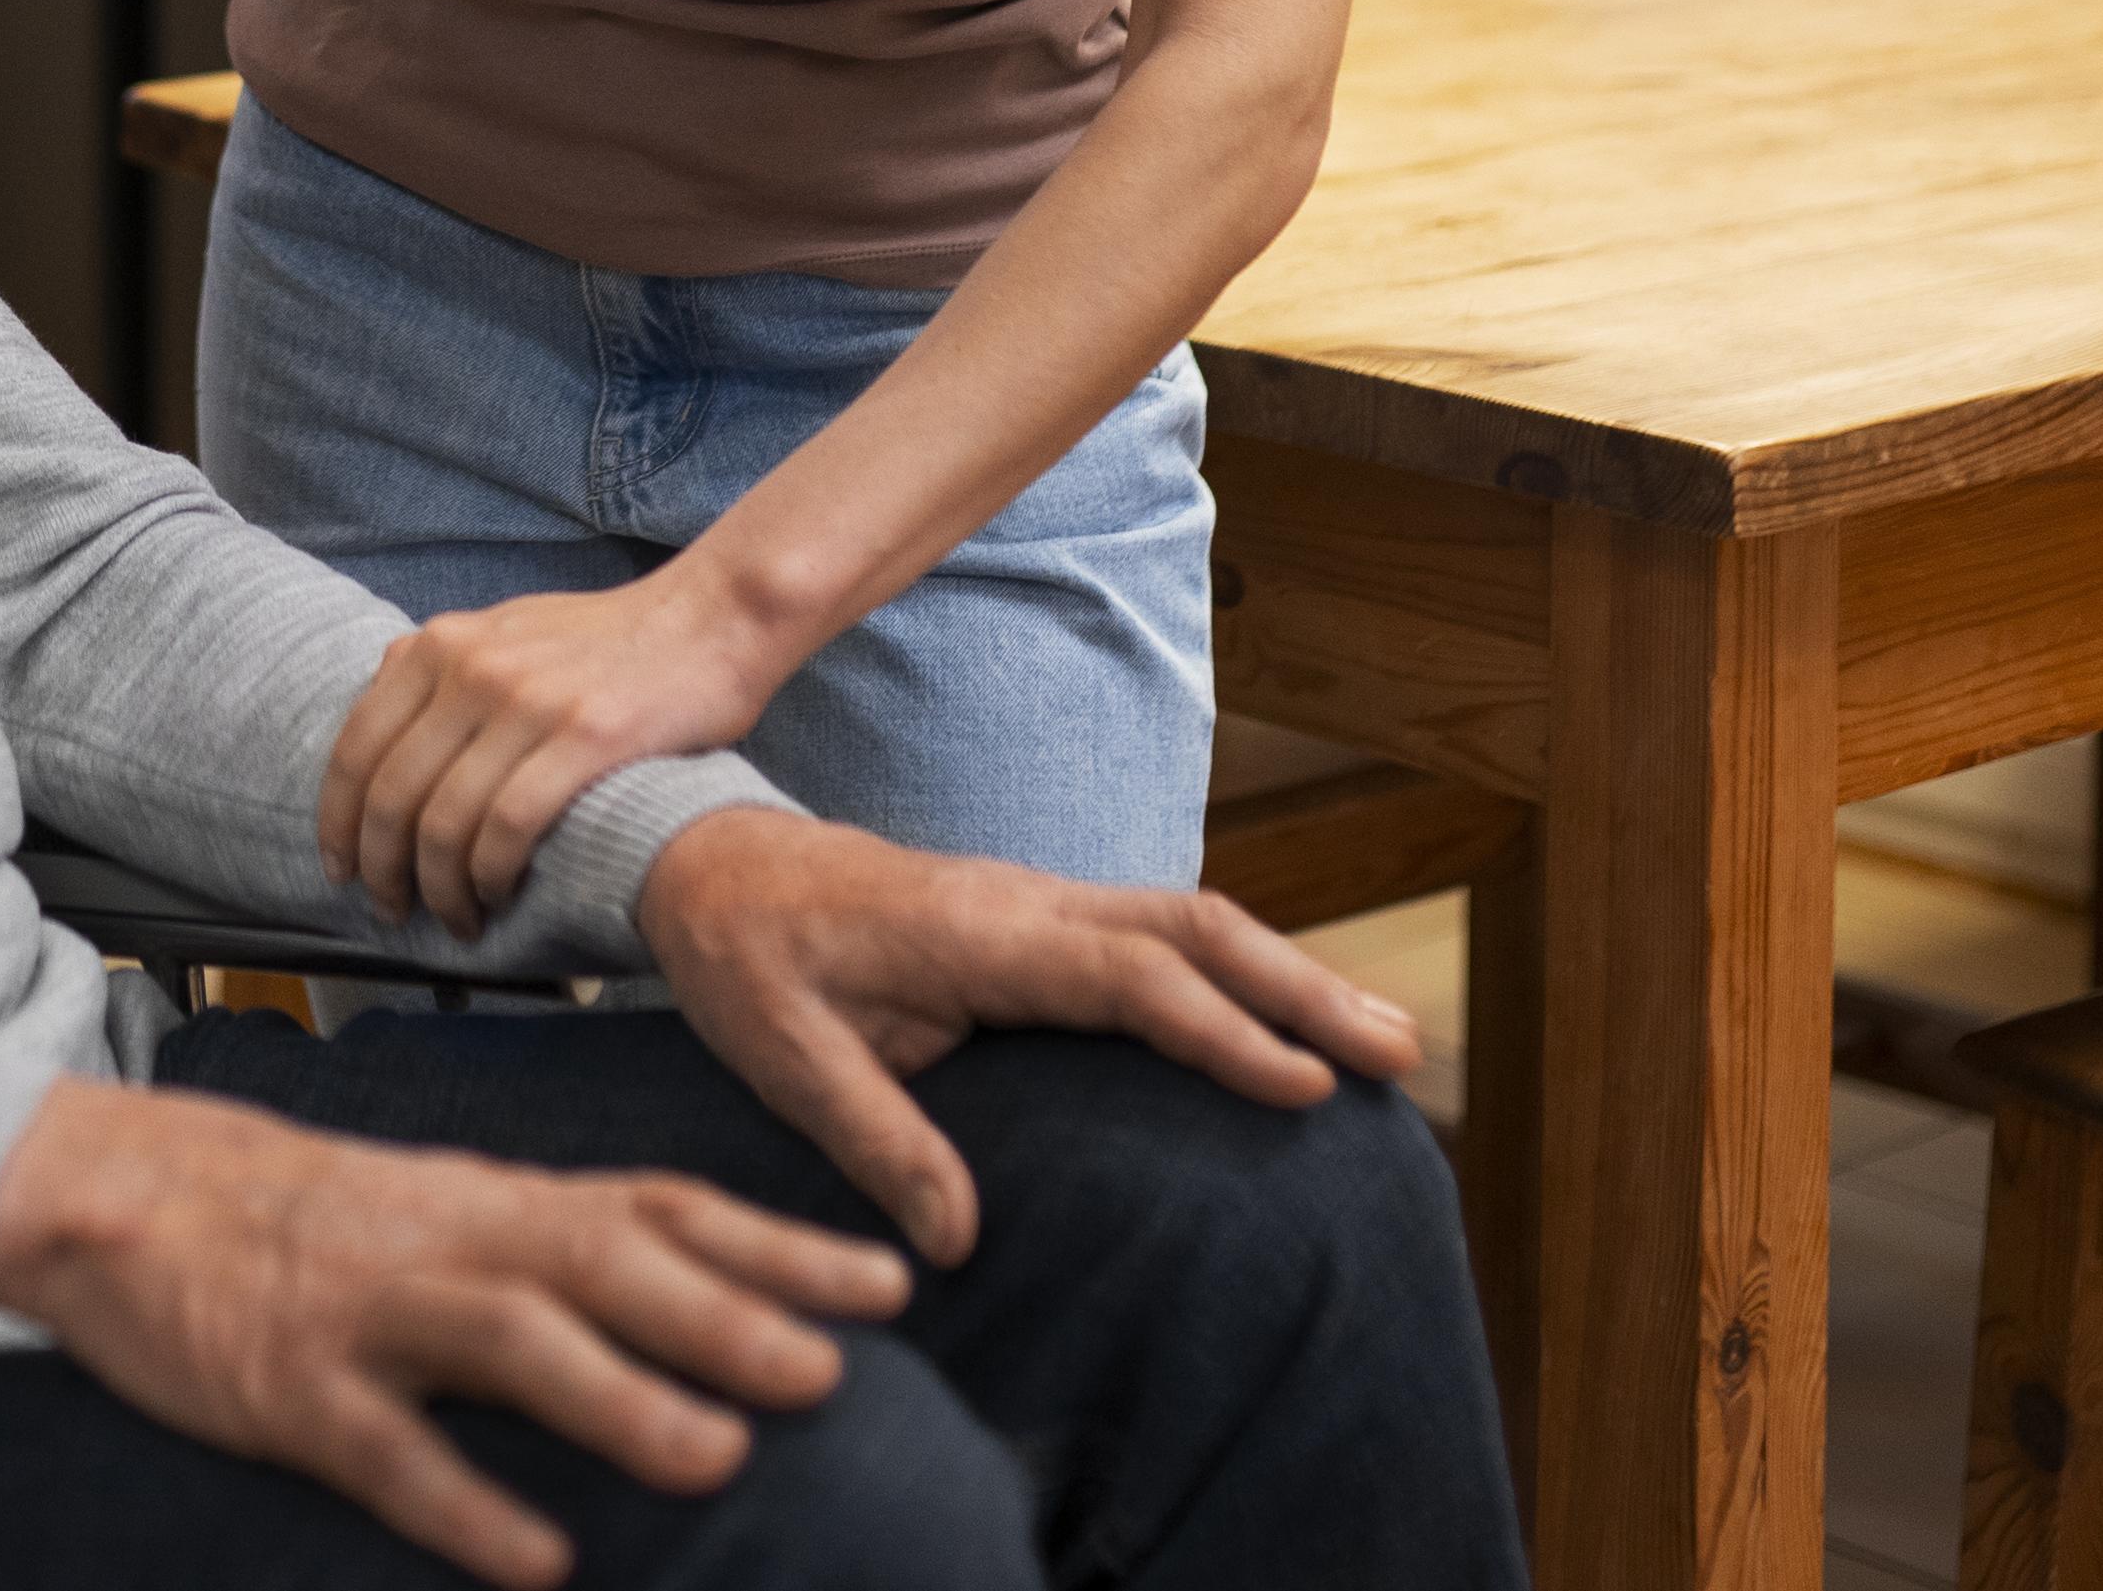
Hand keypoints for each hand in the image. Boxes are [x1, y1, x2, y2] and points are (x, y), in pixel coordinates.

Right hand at [0, 1076, 908, 1589]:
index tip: (892, 1285)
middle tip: (831, 1376)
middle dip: (723, 1317)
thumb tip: (717, 1306)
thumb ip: (565, 1250)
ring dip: (617, 1399)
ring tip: (716, 1463)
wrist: (129, 1194)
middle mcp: (452, 1241)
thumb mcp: (451, 1210)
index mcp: (500, 1203)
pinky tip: (536, 1563)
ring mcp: (370, 1312)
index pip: (662, 1208)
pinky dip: (464, 1504)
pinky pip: (386, 1451)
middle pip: (604, 1263)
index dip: (779, 1246)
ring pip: (507, 1342)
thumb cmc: (315, 1220)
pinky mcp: (292, 1388)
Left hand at [323, 562, 785, 935]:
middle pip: (392, 797)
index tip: (342, 869)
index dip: (339, 822)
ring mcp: (527, 701)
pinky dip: (492, 876)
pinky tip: (500, 895)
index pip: (356, 748)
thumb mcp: (505, 632)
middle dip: (384, 871)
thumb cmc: (609, 640)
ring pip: (446, 823)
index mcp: (439, 645)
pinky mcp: (586, 736)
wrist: (711, 618)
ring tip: (457, 920)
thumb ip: (444, 672)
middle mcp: (471, 667)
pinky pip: (509, 827)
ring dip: (441, 889)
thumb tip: (384, 724)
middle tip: (395, 912)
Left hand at [633, 807, 1422, 1262]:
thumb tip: (957, 1241)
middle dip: (1301, 988)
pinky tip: (1291, 1018)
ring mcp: (1040, 901)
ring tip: (1385, 1040)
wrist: (703, 862)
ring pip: (1191, 921)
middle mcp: (1026, 903)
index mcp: (974, 934)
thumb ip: (874, 1138)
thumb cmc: (743, 960)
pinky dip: (1242, 967)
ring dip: (1289, 973)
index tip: (1304, 1085)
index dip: (1220, 1030)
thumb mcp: (784, 1057)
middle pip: (1194, 928)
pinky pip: (1161, 933)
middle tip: (1399, 1055)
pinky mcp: (1041, 916)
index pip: (1126, 976)